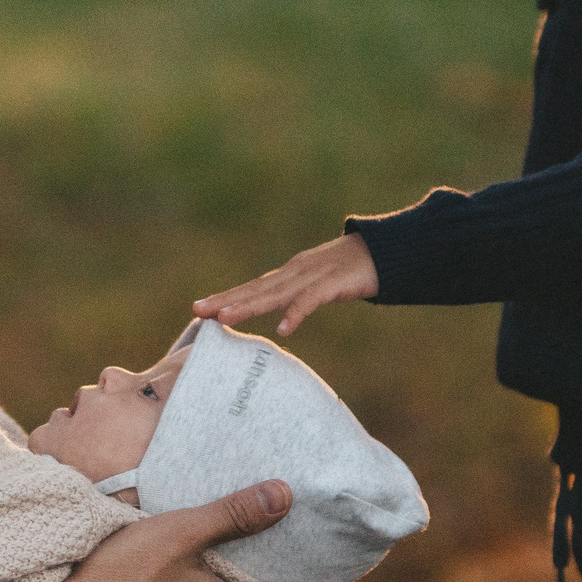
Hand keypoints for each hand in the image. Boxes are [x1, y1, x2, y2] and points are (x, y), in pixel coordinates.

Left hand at [192, 232, 378, 335]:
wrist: (384, 252)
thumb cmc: (349, 272)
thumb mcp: (316, 285)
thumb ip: (297, 297)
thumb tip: (280, 317)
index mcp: (288, 275)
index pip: (251, 288)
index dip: (225, 298)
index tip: (198, 308)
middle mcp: (294, 274)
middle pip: (254, 290)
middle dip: (225, 301)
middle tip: (197, 311)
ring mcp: (313, 277)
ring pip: (274, 294)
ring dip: (248, 306)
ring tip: (224, 317)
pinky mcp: (334, 283)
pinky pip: (312, 300)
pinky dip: (297, 313)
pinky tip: (283, 329)